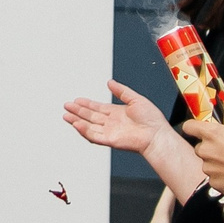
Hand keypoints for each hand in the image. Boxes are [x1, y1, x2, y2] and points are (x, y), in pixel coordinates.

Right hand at [62, 80, 181, 156]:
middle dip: (78, 111)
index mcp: (117, 113)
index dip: (87, 104)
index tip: (77, 100)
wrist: (156, 135)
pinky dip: (84, 130)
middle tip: (67, 106)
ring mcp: (110, 132)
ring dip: (77, 120)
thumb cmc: (152, 120)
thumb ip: (121, 91)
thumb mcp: (136, 99)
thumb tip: (110, 82)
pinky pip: (94, 135)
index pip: (97, 108)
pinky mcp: (110, 140)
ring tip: (67, 115)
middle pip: (90, 116)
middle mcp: (112, 123)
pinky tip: (77, 124)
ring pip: (89, 126)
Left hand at [183, 117, 223, 198]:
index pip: (189, 126)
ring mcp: (209, 168)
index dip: (193, 127)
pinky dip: (223, 178)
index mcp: (213, 133)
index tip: (196, 129)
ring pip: (208, 164)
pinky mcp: (214, 183)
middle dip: (211, 149)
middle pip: (200, 148)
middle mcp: (207, 150)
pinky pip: (215, 179)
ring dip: (218, 164)